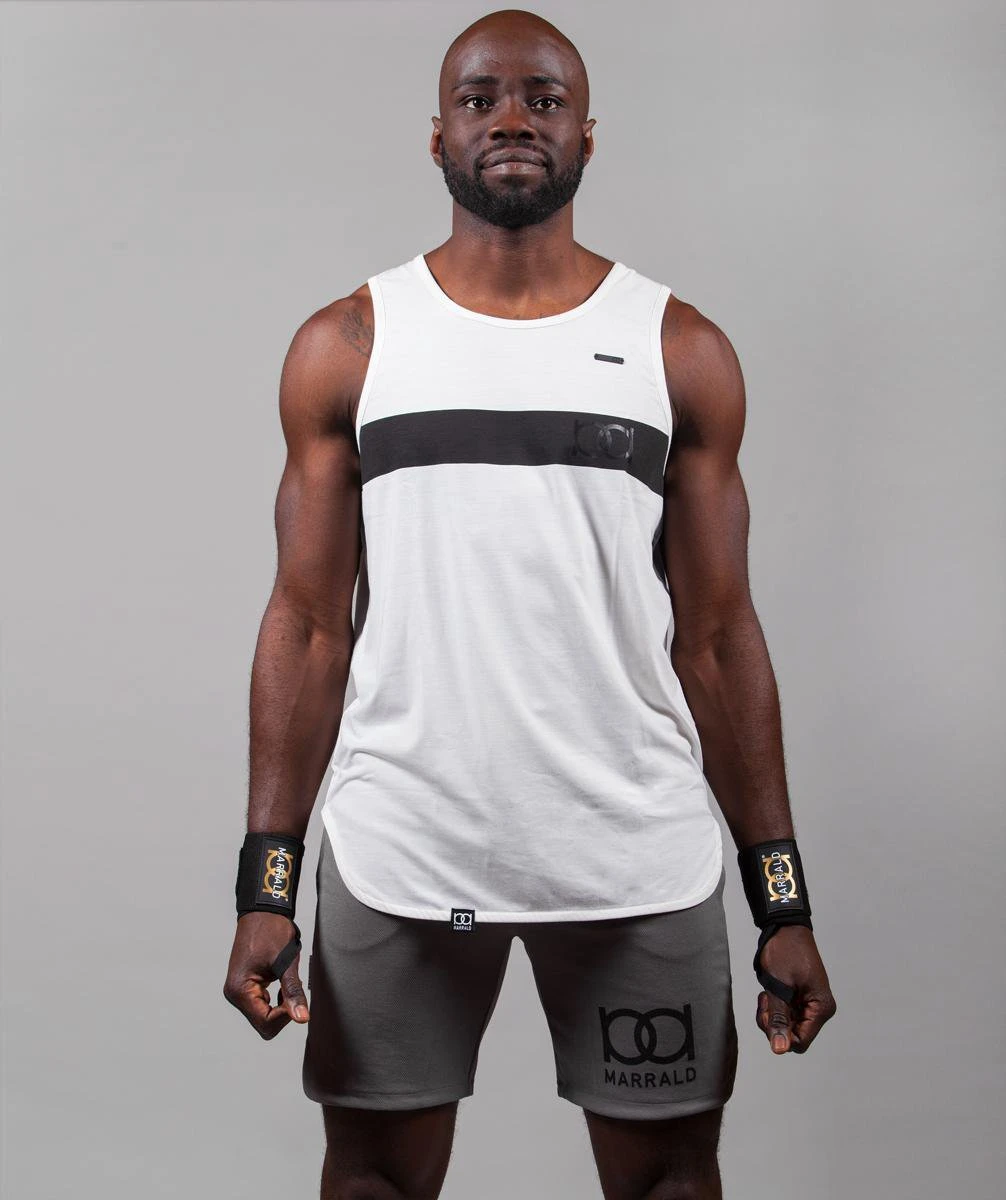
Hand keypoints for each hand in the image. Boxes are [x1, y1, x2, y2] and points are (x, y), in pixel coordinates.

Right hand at [223, 912, 309, 1039]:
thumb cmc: (271, 930)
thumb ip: (293, 992)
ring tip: (286, 980)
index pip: (265, 1023)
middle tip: (293, 988)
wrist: (263, 910)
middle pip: (263, 1022)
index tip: (296, 998)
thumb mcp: (285, 962)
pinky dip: (276, 999)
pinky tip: (282, 982)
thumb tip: (301, 1017)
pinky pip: (262, 1004)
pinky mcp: (246, 986)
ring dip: (280, 1004)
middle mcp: (235, 994)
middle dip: (282, 1011)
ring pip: (264, 1015)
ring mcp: (239, 990)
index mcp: (239, 990)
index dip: (285, 1015)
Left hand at [755, 925, 836, 1053]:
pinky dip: (774, 1007)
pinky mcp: (800, 998)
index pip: (800, 1042)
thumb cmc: (785, 952)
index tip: (768, 1014)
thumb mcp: (778, 987)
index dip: (781, 1036)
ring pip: (786, 1025)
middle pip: (792, 1035)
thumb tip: (779, 1049)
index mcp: (821, 1008)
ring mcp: (810, 1004)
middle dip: (774, 1022)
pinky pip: (785, 1014)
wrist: (785, 927)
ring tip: (767, 994)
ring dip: (772, 1014)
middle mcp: (819, 1009)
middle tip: (765, 1001)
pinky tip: (769, 992)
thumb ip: (778, 1018)